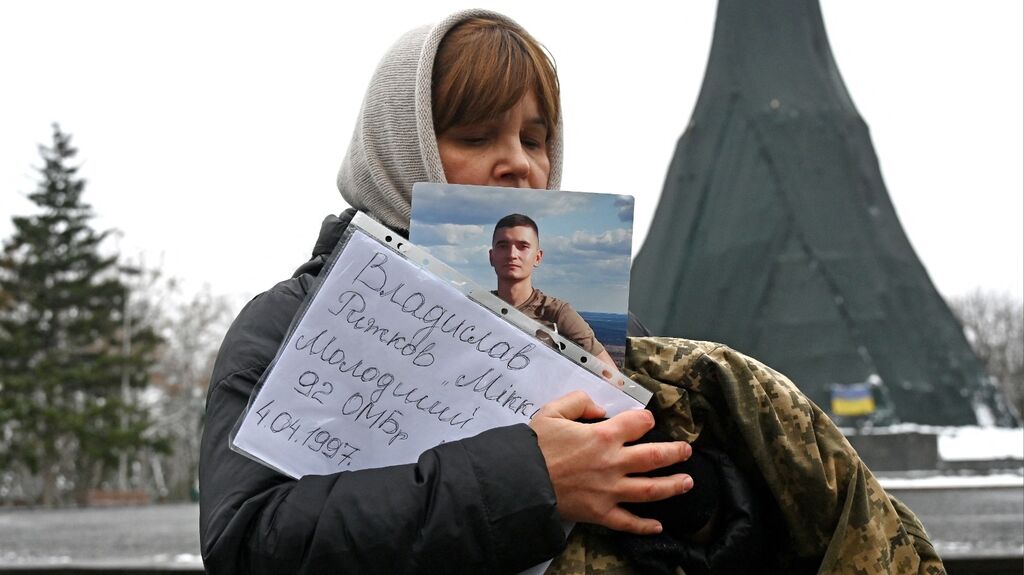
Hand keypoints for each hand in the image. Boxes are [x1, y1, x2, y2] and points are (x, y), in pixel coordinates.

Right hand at [529, 391, 693, 534]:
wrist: (519, 481)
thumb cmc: (535, 446)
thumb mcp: (553, 411)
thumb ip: (579, 402)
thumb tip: (599, 408)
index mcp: (603, 435)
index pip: (638, 423)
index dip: (645, 420)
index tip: (647, 421)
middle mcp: (613, 463)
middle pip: (655, 457)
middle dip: (676, 453)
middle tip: (687, 451)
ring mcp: (610, 490)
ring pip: (651, 489)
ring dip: (673, 486)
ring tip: (688, 482)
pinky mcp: (601, 513)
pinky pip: (628, 522)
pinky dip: (645, 526)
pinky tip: (658, 526)